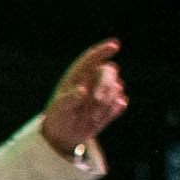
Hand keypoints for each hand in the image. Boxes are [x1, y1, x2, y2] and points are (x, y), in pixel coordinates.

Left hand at [38, 37, 128, 154]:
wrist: (66, 134)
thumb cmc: (59, 116)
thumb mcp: (59, 109)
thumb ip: (68, 100)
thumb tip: (82, 91)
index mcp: (78, 75)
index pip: (92, 58)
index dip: (103, 50)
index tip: (115, 46)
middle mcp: (93, 79)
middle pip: (109, 71)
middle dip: (105, 84)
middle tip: (97, 99)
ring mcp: (105, 91)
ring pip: (116, 88)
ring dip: (105, 103)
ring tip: (89, 117)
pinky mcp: (113, 105)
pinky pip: (120, 103)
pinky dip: (111, 111)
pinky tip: (99, 118)